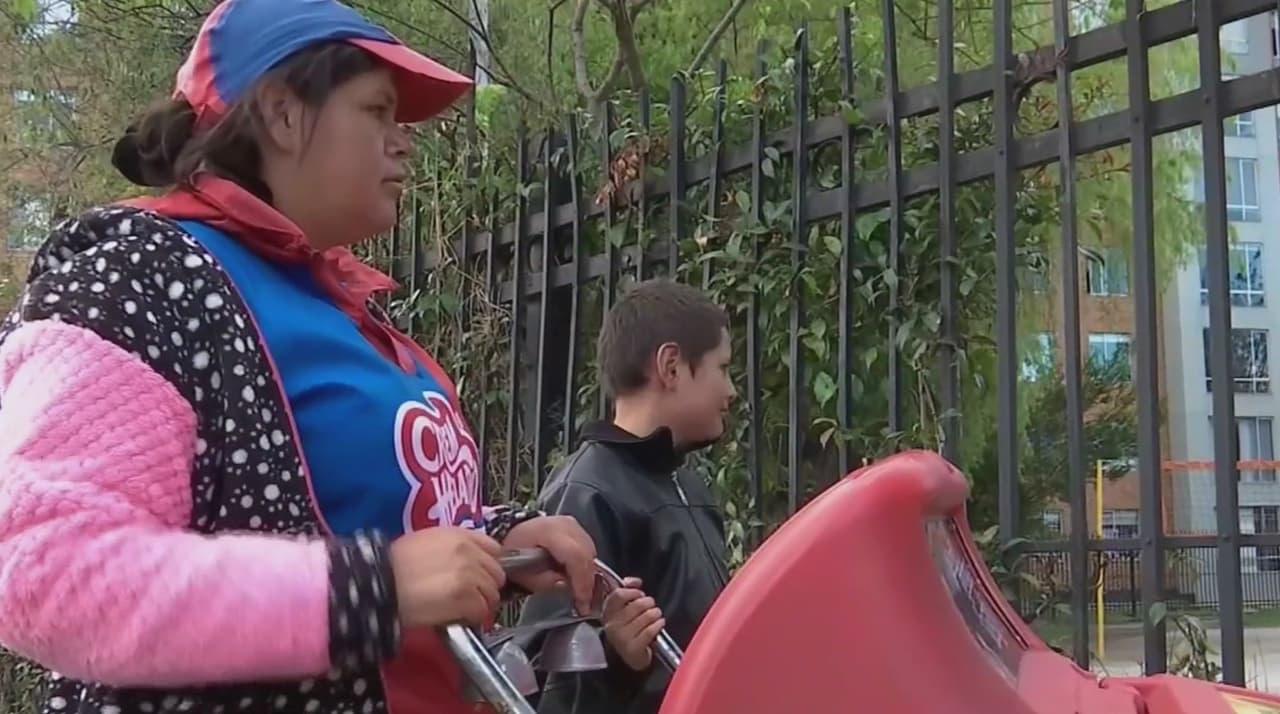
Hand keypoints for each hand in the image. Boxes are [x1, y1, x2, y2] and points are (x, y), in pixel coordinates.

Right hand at [388, 527, 504, 627]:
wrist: (379, 583)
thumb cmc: (392, 565)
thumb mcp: (424, 542)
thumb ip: (452, 548)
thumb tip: (467, 562)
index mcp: (458, 535)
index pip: (493, 548)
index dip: (487, 565)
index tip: (481, 575)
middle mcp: (468, 551)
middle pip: (496, 573)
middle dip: (486, 587)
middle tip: (473, 597)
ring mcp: (469, 575)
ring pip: (492, 594)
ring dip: (481, 604)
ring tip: (465, 610)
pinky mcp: (465, 598)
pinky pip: (481, 611)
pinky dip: (473, 618)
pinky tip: (460, 618)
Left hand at [500, 516, 596, 614]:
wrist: (512, 536)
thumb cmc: (514, 554)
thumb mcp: (523, 573)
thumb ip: (545, 581)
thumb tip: (566, 585)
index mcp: (548, 531)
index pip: (575, 555)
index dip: (582, 581)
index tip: (583, 602)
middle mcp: (564, 524)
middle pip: (586, 554)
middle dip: (587, 582)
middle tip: (583, 602)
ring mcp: (572, 524)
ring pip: (591, 552)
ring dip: (587, 574)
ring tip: (579, 591)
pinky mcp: (577, 529)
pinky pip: (588, 549)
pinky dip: (586, 566)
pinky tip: (577, 577)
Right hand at [601, 578, 664, 670]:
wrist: (631, 657)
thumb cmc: (630, 629)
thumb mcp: (625, 609)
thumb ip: (628, 590)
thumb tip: (635, 581)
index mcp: (607, 613)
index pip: (617, 595)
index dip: (632, 591)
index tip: (640, 593)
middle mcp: (612, 625)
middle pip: (635, 605)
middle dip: (648, 602)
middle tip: (651, 605)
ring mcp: (621, 638)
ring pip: (645, 616)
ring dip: (655, 613)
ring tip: (656, 615)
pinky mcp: (633, 649)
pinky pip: (650, 630)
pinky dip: (658, 625)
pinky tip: (660, 624)